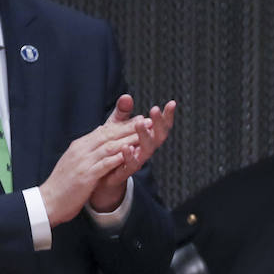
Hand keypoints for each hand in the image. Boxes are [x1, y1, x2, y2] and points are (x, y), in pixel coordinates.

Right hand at [40, 112, 142, 226]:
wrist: (48, 202)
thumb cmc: (63, 185)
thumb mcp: (75, 162)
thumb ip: (88, 151)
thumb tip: (100, 142)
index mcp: (79, 146)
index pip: (104, 130)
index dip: (123, 124)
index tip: (140, 118)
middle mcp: (81, 150)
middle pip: (109, 135)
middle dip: (130, 127)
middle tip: (148, 121)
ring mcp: (83, 162)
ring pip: (109, 147)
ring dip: (128, 139)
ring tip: (144, 134)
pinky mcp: (86, 176)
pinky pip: (104, 164)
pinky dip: (118, 157)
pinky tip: (130, 153)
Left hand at [88, 96, 177, 212]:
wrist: (103, 176)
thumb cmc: (113, 149)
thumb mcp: (116, 127)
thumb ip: (122, 113)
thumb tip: (127, 96)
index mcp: (146, 138)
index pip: (161, 126)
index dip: (167, 116)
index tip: (171, 103)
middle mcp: (145, 150)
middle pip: (159, 137)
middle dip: (159, 123)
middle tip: (154, 109)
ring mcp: (137, 161)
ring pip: (147, 150)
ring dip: (145, 136)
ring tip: (140, 123)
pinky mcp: (125, 171)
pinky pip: (131, 165)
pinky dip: (129, 156)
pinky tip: (126, 146)